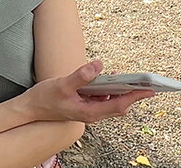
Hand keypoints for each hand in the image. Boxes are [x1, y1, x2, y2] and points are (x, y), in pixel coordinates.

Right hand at [22, 60, 155, 122]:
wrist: (31, 108)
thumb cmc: (45, 99)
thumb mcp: (62, 85)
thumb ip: (81, 76)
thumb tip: (98, 66)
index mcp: (89, 112)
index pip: (118, 105)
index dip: (135, 97)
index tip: (149, 90)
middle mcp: (92, 114)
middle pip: (119, 105)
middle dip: (135, 94)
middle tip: (149, 84)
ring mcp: (89, 110)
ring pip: (112, 102)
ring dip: (122, 91)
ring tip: (133, 80)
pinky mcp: (85, 105)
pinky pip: (103, 98)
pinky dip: (110, 89)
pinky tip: (110, 79)